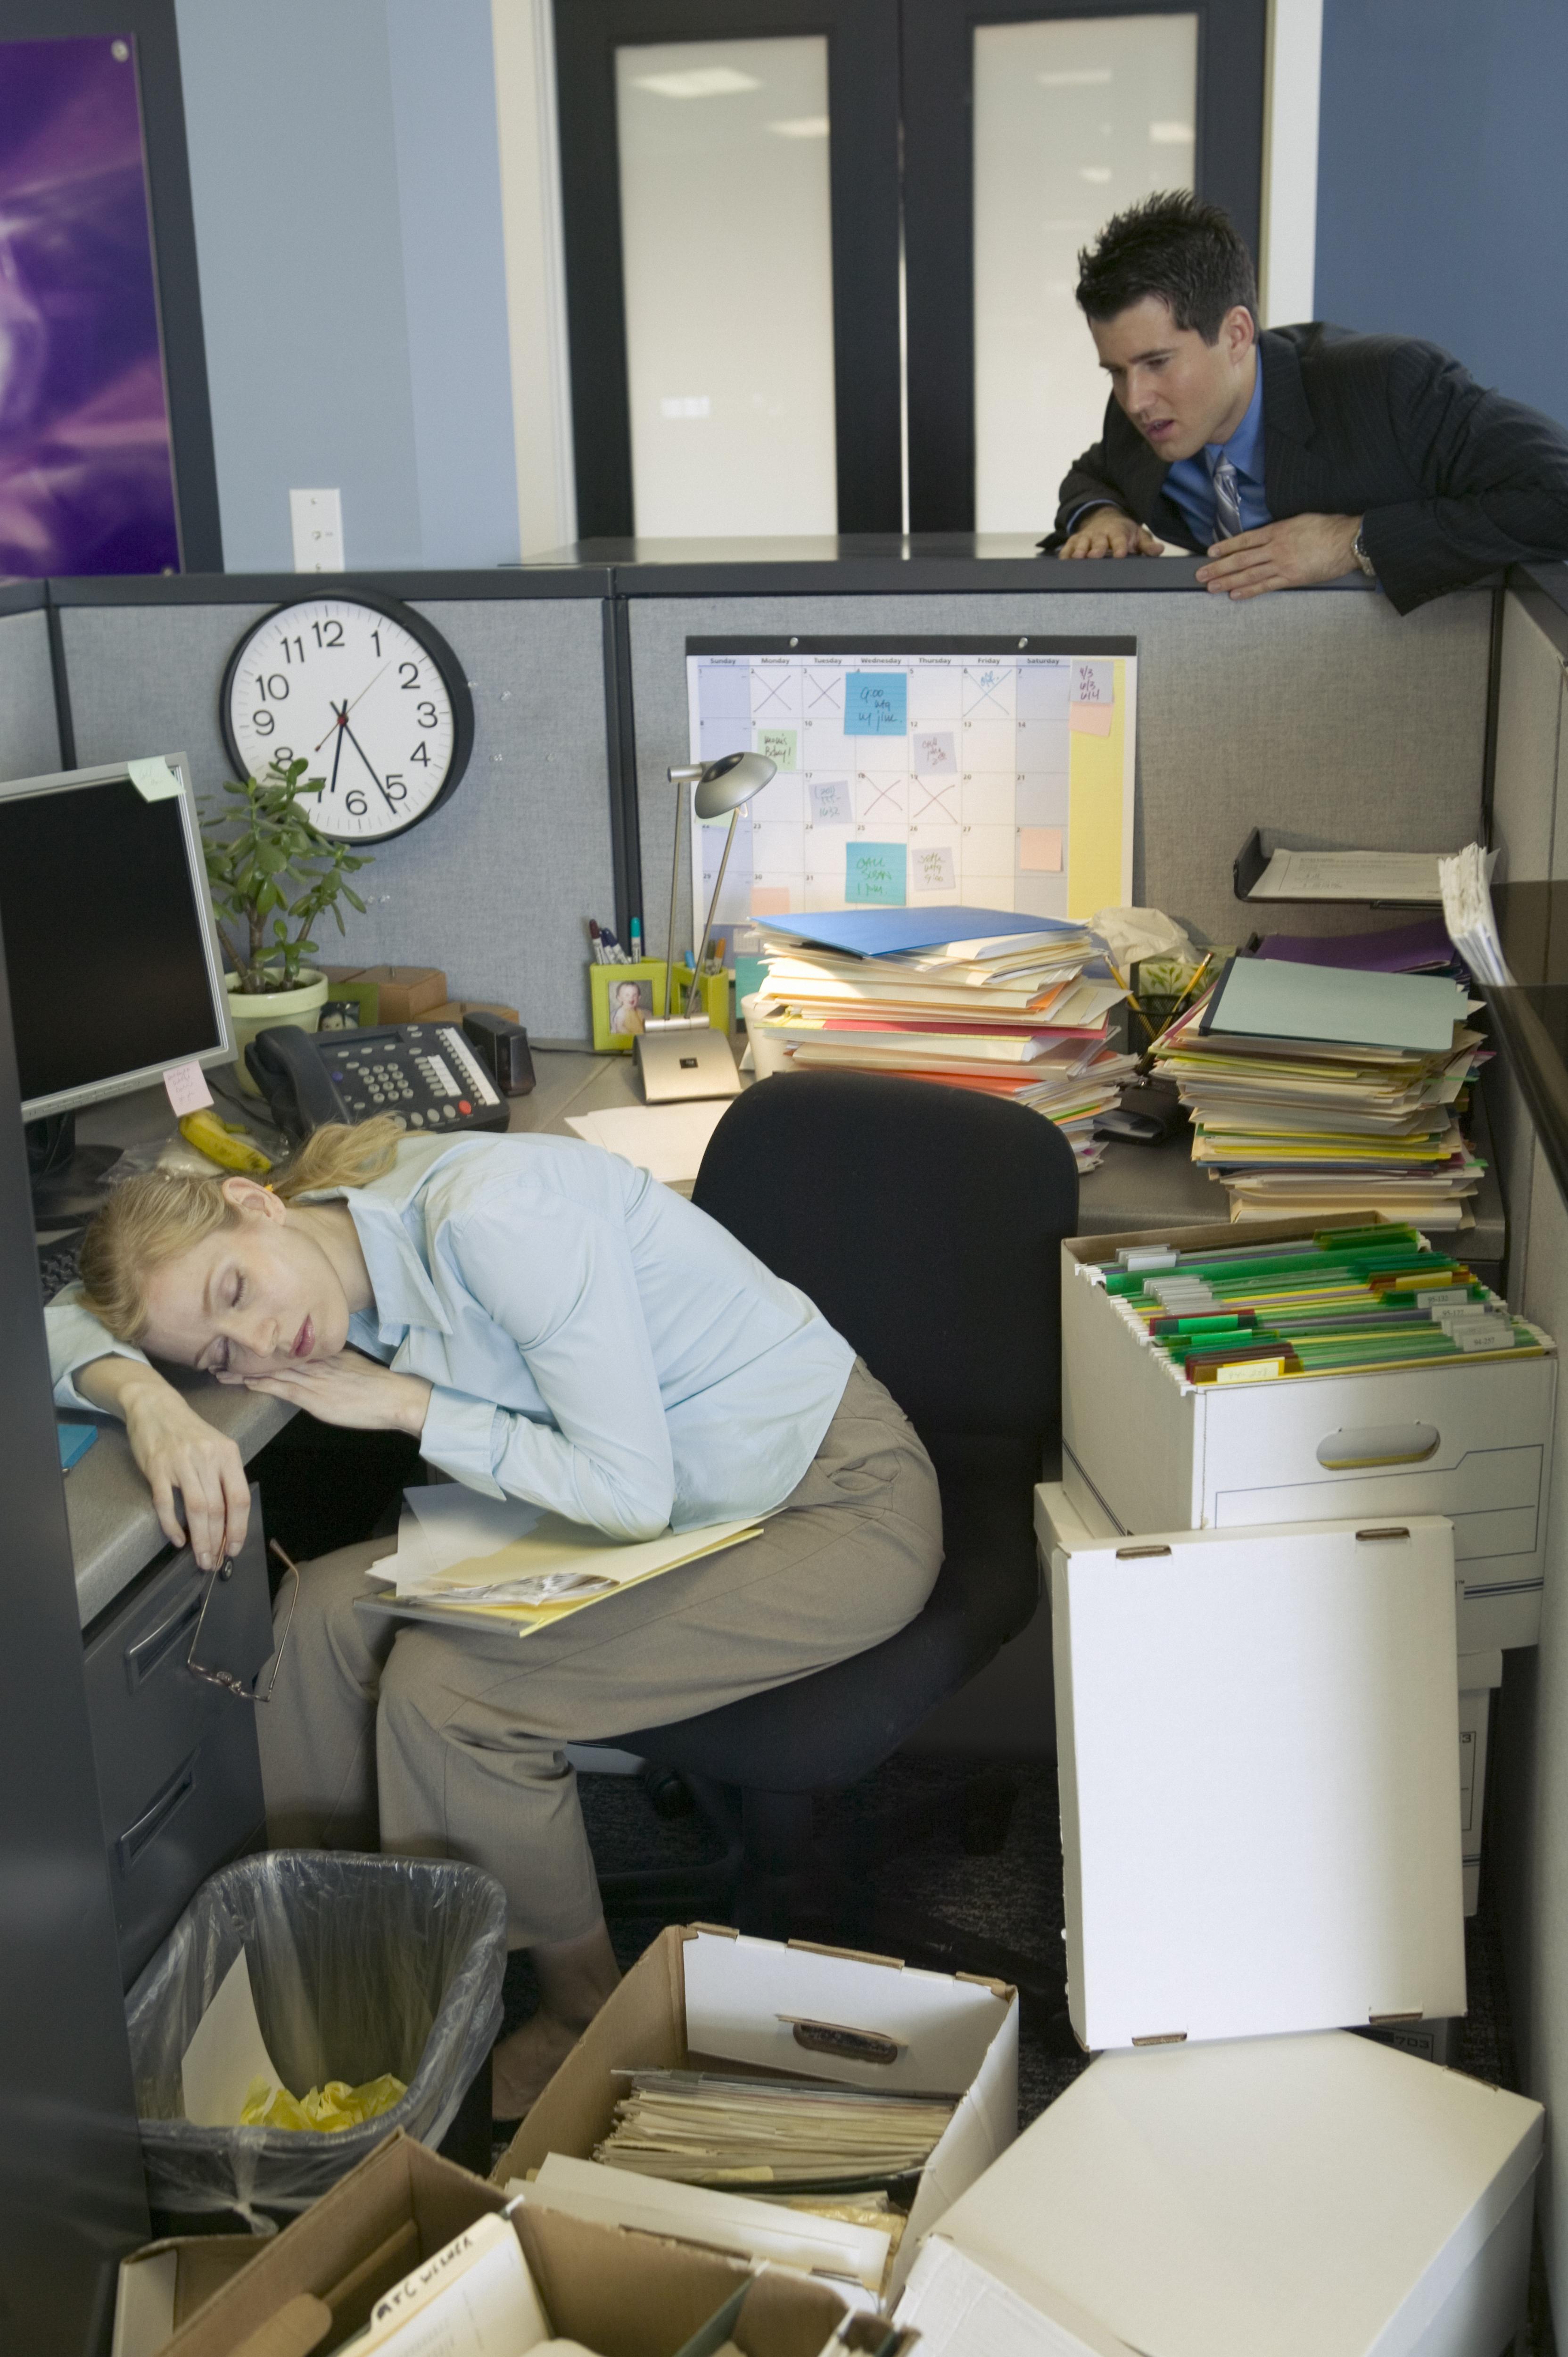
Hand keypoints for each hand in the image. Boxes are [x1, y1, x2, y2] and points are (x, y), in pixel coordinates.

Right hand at [76, 1359, 250, 1568]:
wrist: (156, 1406)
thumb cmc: (190, 1432)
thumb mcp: (216, 1447)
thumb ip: (224, 1478)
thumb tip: (229, 1520)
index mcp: (227, 1454)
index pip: (239, 1498)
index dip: (238, 1528)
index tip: (234, 1549)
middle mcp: (207, 1457)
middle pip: (218, 1508)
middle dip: (218, 1540)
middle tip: (214, 1561)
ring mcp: (181, 1462)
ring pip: (196, 1509)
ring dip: (200, 1538)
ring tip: (200, 1558)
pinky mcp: (157, 1467)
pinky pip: (165, 1503)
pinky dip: (171, 1525)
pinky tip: (177, 1539)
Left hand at [237, 1347, 431, 1436]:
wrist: (395, 1397)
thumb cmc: (379, 1387)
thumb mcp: (353, 1369)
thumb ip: (334, 1366)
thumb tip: (321, 1366)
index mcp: (324, 1353)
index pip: (287, 1346)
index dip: (262, 1345)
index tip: (243, 1341)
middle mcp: (314, 1361)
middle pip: (272, 1355)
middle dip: (244, 1354)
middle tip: (217, 1350)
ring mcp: (312, 1378)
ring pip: (269, 1370)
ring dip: (242, 1370)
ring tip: (218, 1369)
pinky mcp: (311, 1397)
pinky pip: (279, 1387)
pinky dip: (258, 1383)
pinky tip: (241, 1382)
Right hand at [1058, 508, 1159, 559]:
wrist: (1105, 519)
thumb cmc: (1124, 532)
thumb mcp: (1138, 535)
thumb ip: (1146, 545)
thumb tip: (1159, 550)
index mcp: (1117, 532)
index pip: (1119, 539)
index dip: (1120, 546)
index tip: (1120, 555)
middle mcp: (1100, 533)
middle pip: (1099, 541)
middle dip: (1097, 548)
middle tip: (1095, 556)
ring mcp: (1086, 537)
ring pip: (1082, 543)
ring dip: (1079, 550)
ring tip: (1078, 557)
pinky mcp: (1074, 541)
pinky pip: (1068, 548)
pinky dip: (1065, 554)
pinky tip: (1063, 562)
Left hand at [1196, 513, 1363, 598]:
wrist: (1348, 540)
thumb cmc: (1328, 528)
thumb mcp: (1300, 521)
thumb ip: (1282, 530)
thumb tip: (1268, 537)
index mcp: (1277, 531)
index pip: (1245, 540)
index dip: (1226, 547)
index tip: (1211, 552)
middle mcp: (1276, 548)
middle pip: (1241, 559)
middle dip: (1219, 567)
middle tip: (1200, 574)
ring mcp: (1282, 564)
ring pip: (1249, 574)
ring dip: (1228, 581)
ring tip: (1211, 587)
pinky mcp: (1291, 578)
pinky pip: (1266, 586)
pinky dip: (1249, 591)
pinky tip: (1234, 594)